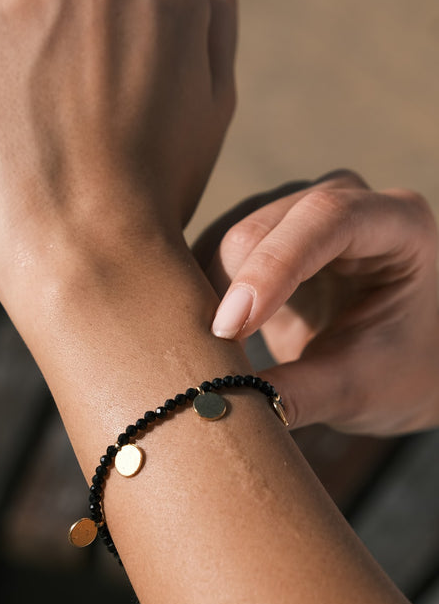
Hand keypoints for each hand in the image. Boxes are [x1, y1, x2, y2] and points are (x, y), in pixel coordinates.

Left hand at [0, 0, 235, 299]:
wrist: (89, 250)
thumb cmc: (156, 192)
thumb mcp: (215, 104)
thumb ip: (212, 24)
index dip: (120, 34)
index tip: (110, 73)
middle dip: (79, 27)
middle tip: (78, 94)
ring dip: (37, 34)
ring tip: (49, 107)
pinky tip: (15, 110)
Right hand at [195, 170, 438, 434]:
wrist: (402, 363)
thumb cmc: (400, 371)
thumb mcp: (357, 389)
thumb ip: (298, 394)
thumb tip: (216, 401)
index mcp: (397, 225)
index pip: (327, 218)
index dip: (273, 267)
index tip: (231, 328)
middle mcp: (347, 201)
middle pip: (264, 228)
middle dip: (228, 292)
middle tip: (206, 359)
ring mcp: (301, 214)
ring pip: (228, 240)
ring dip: (206, 295)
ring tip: (206, 352)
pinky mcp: (267, 237)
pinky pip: (215, 255)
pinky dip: (200, 294)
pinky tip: (204, 334)